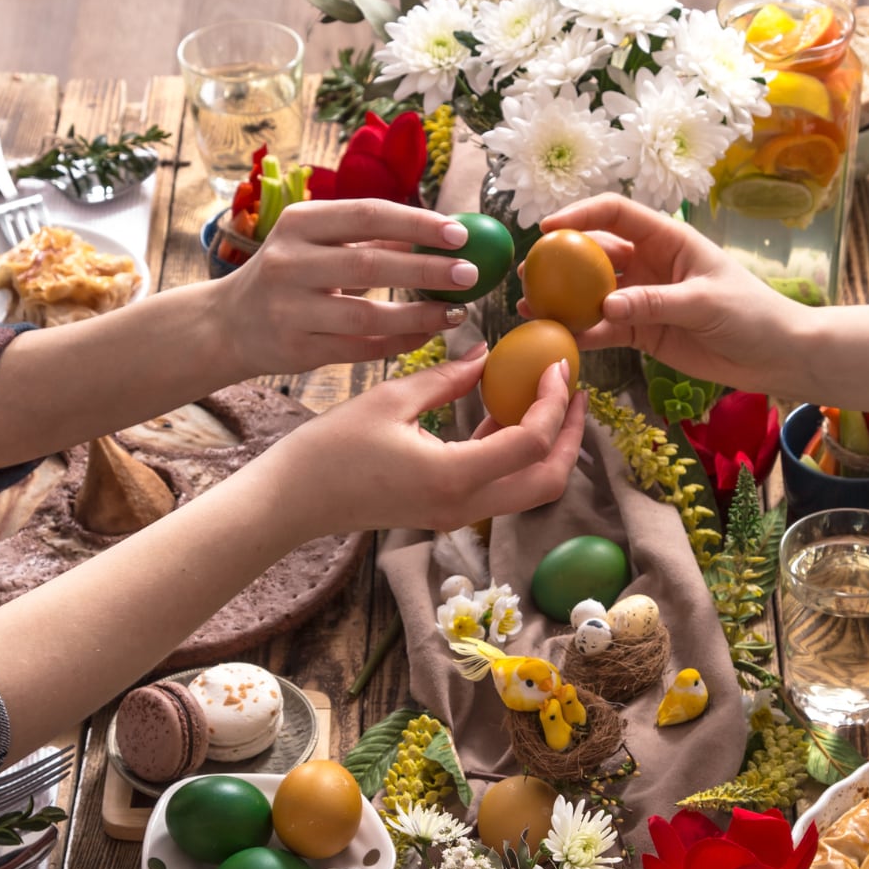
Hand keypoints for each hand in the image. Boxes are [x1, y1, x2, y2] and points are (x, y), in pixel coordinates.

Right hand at [215, 200, 487, 373]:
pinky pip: (360, 348)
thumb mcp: (313, 243)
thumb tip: (433, 233)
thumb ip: (366, 238)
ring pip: (368, 315)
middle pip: (370, 264)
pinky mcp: (298, 349)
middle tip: (470, 274)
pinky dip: (399, 343)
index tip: (459, 233)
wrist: (229, 324)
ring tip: (455, 312)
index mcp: (298, 223)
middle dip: (427, 271)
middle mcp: (289, 262)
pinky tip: (427, 336)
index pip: (367, 214)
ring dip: (419, 316)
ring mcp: (291, 309)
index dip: (417, 224)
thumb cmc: (287, 275)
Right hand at [270, 350, 585, 534]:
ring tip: (548, 397)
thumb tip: (488, 353)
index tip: (555, 364)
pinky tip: (506, 411)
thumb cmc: (332, 448)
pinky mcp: (447, 512)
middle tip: (573, 391)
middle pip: (547, 482)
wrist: (295, 499)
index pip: (530, 442)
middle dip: (569, 436)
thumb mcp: (391, 399)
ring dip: (547, 446)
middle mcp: (464, 506)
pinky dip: (515, 453)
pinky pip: (500, 487)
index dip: (552, 401)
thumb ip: (448, 377)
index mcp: (453, 477)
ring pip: (529, 489)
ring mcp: (456, 515)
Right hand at [527, 193, 810, 395]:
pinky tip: (558, 336)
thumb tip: (606, 306)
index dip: (581, 215)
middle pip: (596, 254)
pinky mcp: (643, 332)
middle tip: (528, 273)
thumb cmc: (751, 313)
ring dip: (563, 300)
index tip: (548, 227)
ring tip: (530, 308)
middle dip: (560, 261)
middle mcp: (651, 263)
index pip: (617, 215)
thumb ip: (655, 303)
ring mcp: (644, 298)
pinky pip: (605, 329)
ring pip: (594, 294)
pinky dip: (582, 333)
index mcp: (668, 239)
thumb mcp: (705, 302)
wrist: (774, 354)